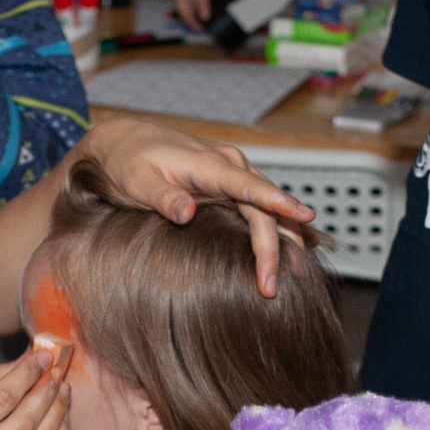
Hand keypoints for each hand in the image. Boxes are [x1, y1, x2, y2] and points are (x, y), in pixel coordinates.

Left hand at [74, 116, 313, 294]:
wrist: (125, 141)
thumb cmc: (128, 161)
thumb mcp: (137, 180)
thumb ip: (162, 197)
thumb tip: (187, 212)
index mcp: (209, 164)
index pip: (250, 186)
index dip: (277, 202)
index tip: (304, 216)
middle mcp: (230, 165)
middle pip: (263, 210)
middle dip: (273, 248)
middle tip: (271, 288)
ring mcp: (233, 175)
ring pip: (268, 210)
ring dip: (283, 241)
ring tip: (295, 277)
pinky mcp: (230, 185)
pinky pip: (260, 209)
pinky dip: (274, 232)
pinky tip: (284, 256)